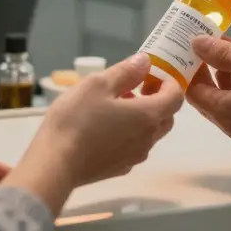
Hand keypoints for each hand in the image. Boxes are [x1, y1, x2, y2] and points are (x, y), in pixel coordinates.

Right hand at [2, 55, 182, 214]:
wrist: (54, 165)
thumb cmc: (76, 120)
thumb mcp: (97, 84)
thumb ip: (126, 72)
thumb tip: (146, 61)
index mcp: (148, 116)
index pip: (176, 97)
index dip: (170, 82)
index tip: (153, 74)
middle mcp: (148, 139)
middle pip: (166, 116)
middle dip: (157, 100)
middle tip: (133, 88)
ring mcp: (134, 157)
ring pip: (150, 133)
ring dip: (142, 117)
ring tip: (113, 106)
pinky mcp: (120, 169)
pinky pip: (134, 146)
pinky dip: (129, 134)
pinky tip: (104, 128)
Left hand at [185, 37, 230, 147]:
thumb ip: (224, 54)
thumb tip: (194, 44)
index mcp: (227, 114)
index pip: (193, 91)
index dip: (189, 66)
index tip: (192, 43)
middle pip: (208, 98)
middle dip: (206, 69)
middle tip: (209, 41)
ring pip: (227, 102)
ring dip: (225, 76)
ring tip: (230, 46)